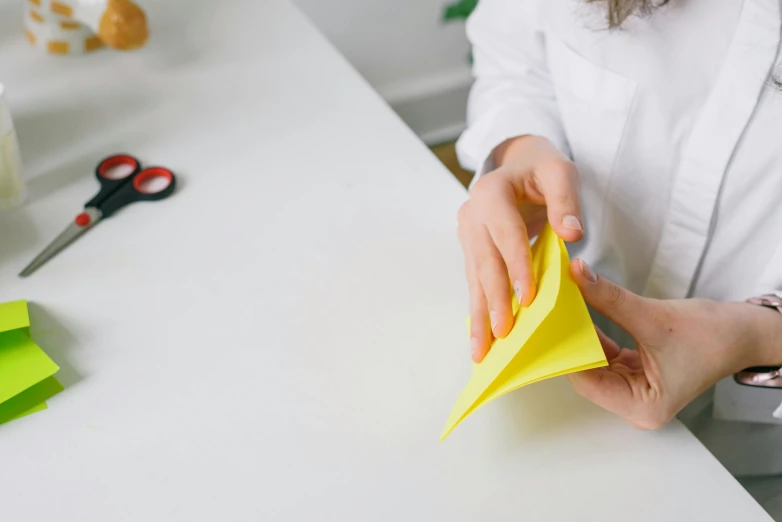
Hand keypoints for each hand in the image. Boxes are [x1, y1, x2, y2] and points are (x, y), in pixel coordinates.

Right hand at [458, 136, 583, 362]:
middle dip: (494, 300)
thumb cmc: (541, 169)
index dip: (516, 265)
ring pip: (474, 278)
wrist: (517, 165)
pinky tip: (480, 338)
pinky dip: (479, 311)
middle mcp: (472, 214)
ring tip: (481, 350)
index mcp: (491, 192)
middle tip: (502, 333)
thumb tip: (573, 233)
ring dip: (479, 315)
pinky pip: (475, 283)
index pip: (505, 233)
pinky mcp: (471, 251)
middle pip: (484, 262)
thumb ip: (566, 200)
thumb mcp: (560, 172)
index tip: (528, 298)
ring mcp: (467, 234)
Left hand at [568, 259, 781, 428]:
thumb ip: (610, 298)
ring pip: (594, 361)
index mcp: (642, 406)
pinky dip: (595, 335)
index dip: (566, 351)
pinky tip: (580, 313)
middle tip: (550, 312)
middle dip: (571, 342)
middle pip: (587, 372)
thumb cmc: (713, 336)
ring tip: (561, 310)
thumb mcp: (654, 316)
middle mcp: (635, 404)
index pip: (587, 381)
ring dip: (581, 336)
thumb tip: (577, 276)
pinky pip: (605, 354)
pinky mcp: (635, 372)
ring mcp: (634, 389)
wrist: (743, 333)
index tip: (549, 324)